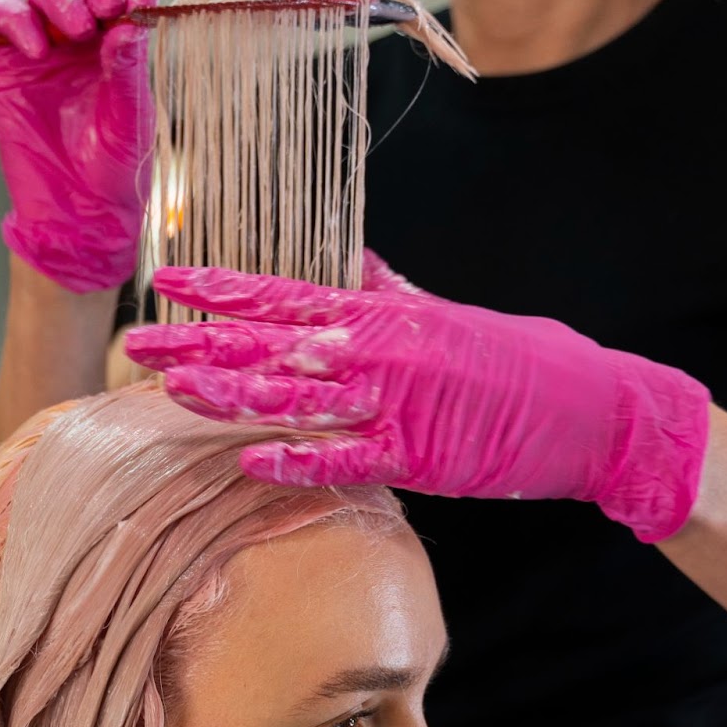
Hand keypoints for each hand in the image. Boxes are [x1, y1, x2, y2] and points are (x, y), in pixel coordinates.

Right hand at [0, 0, 155, 292]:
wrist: (75, 211)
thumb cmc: (112, 170)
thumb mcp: (129, 120)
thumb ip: (127, 71)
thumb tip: (129, 24)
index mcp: (118, 48)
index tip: (134, 0)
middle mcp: (81, 42)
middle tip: (101, 10)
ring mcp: (44, 49)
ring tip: (74, 31)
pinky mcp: (9, 63)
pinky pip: (6, 18)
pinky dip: (19, 21)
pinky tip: (39, 49)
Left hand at [124, 253, 709, 543]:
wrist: (589, 407)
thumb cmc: (517, 362)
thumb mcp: (446, 316)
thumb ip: (392, 292)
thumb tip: (354, 264)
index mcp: (381, 314)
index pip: (284, 293)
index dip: (221, 288)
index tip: (166, 280)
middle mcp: (378, 349)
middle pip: (271, 343)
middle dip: (201, 342)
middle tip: (138, 343)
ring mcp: (396, 402)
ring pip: (297, 394)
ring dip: (232, 392)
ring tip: (172, 389)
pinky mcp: (418, 455)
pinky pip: (348, 458)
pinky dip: (299, 459)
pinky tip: (250, 461)